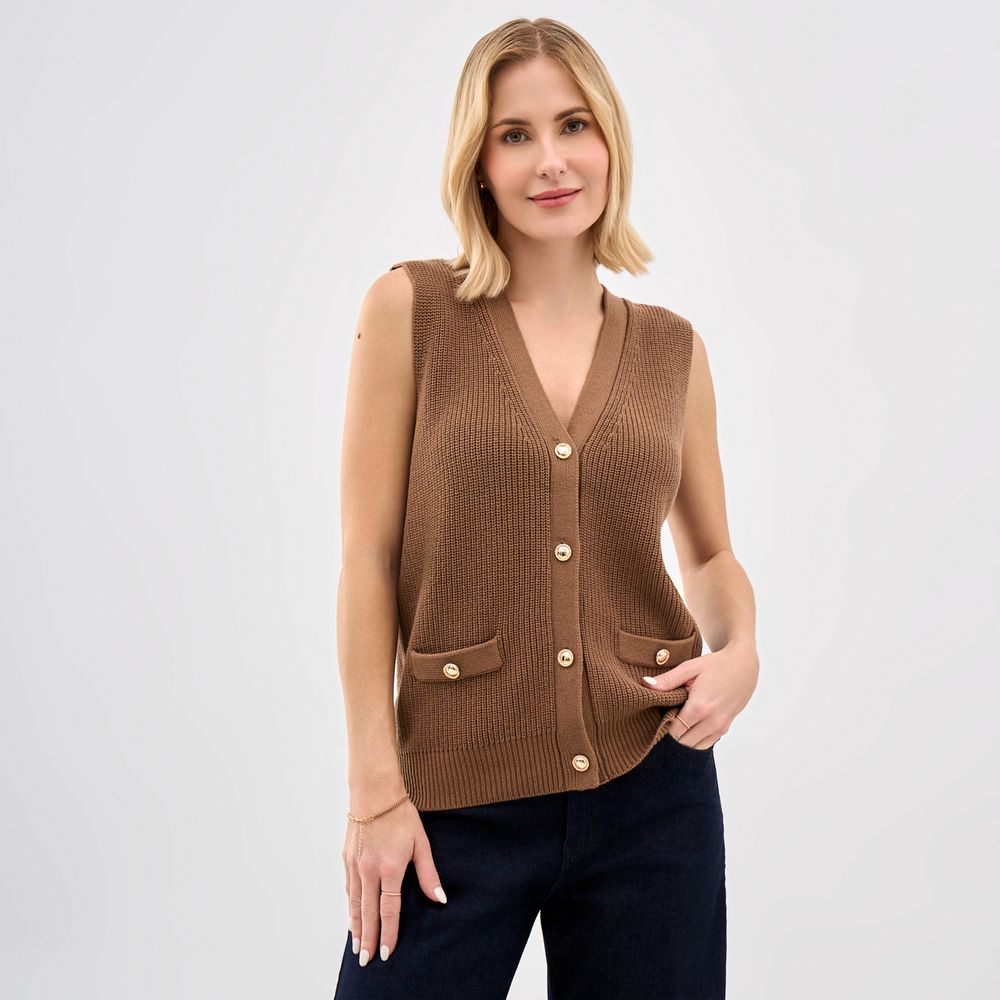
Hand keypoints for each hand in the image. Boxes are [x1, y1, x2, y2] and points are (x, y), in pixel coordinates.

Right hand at [343, 794, 447, 965]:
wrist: (374, 792)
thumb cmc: (401, 815)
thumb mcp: (421, 842)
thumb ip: (429, 874)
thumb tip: (440, 899)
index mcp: (391, 868)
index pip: (389, 910)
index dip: (388, 933)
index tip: (386, 952)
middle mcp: (369, 870)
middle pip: (368, 913)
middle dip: (368, 938)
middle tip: (366, 960)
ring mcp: (355, 865)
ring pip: (355, 904)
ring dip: (356, 927)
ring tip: (356, 946)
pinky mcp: (347, 858)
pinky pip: (348, 889)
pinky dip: (350, 906)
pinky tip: (352, 916)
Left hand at [642, 639, 757, 748]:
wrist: (743, 665)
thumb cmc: (715, 664)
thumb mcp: (689, 668)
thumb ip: (667, 680)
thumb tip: (645, 685)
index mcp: (700, 707)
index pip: (674, 730)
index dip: (665, 723)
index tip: (665, 710)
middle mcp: (712, 721)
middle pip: (683, 741)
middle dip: (674, 730)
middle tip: (672, 713)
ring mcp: (721, 727)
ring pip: (694, 745)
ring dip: (686, 735)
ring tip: (683, 716)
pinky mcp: (726, 728)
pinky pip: (706, 743)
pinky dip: (697, 737)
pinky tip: (694, 721)